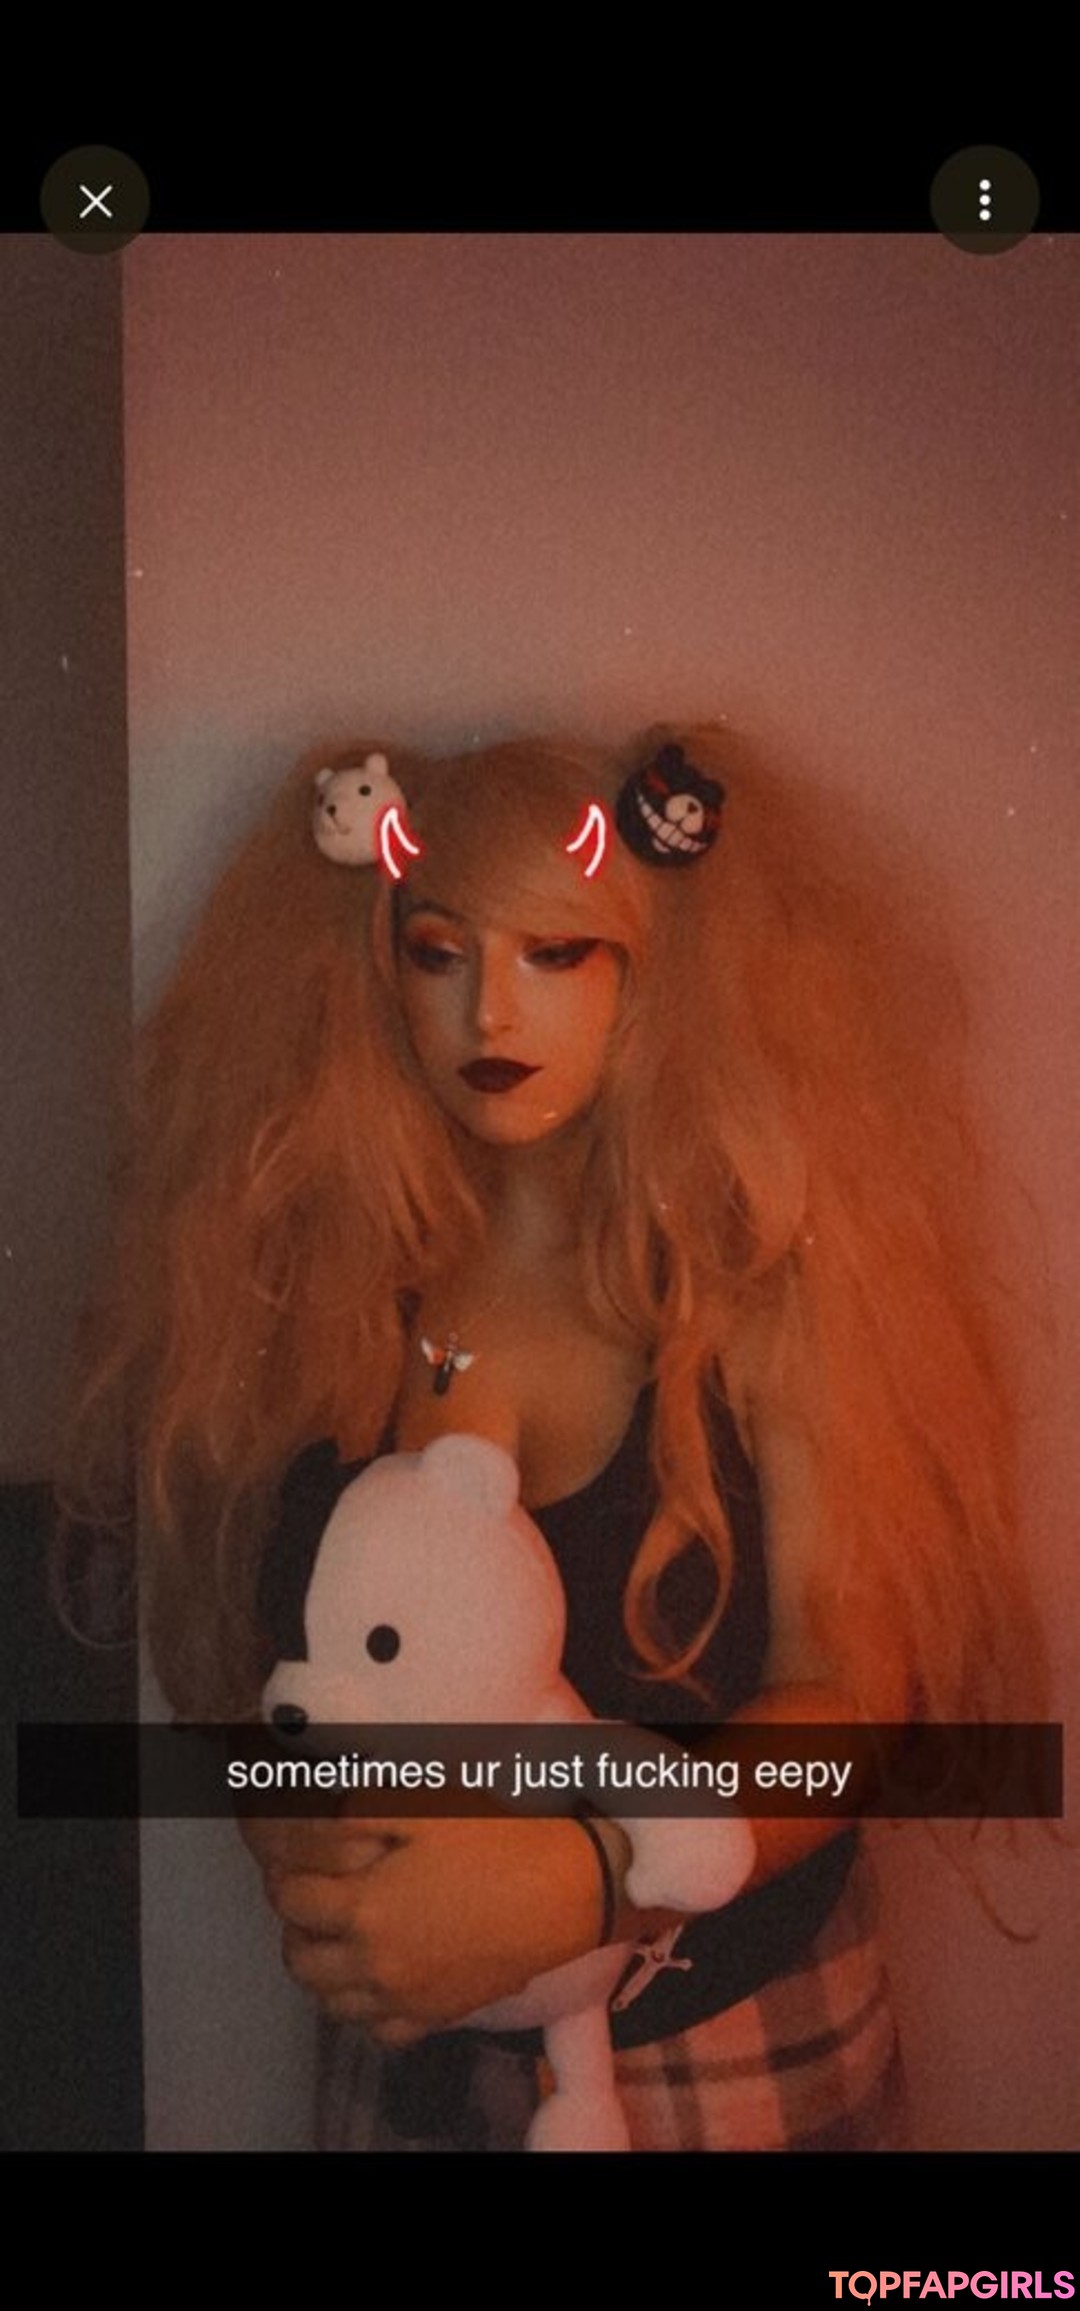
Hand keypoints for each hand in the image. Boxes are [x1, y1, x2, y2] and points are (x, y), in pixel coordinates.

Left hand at [269, 1809, 605, 2047]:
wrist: (565, 1889)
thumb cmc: (494, 1839)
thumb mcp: (419, 1805)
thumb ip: (356, 1813)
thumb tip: (313, 1819)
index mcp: (364, 1909)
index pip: (291, 1902)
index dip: (286, 1878)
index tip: (296, 1864)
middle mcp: (375, 1965)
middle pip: (300, 1961)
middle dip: (296, 1929)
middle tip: (315, 1902)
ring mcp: (406, 1998)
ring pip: (333, 2003)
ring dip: (324, 1972)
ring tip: (341, 1940)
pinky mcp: (438, 2016)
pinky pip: (380, 2032)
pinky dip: (366, 2011)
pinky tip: (378, 1979)